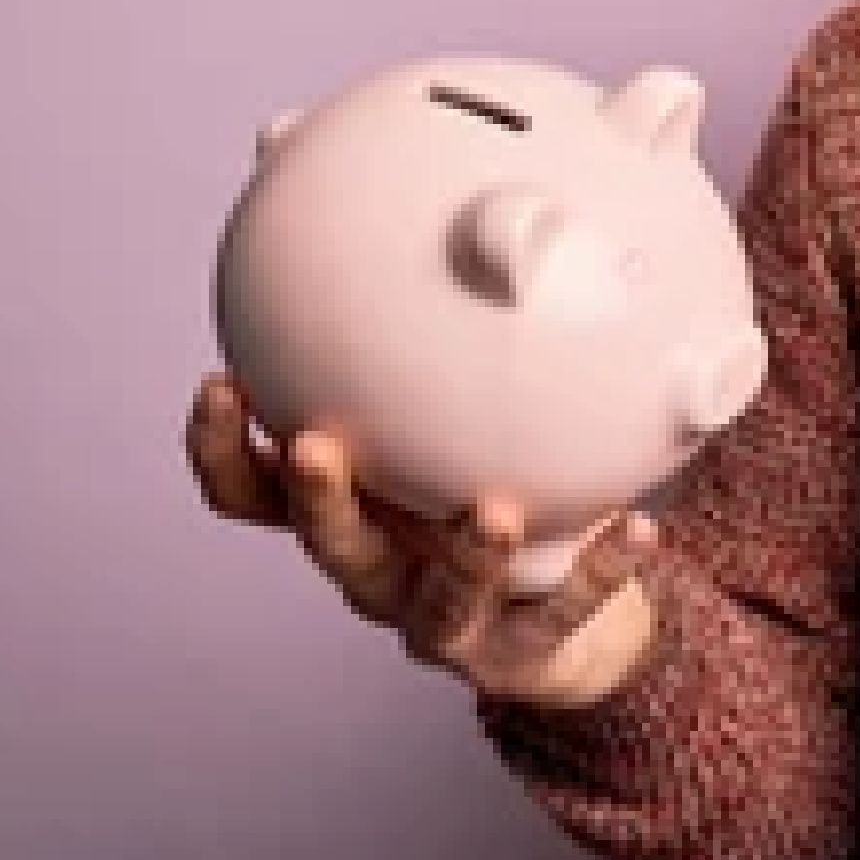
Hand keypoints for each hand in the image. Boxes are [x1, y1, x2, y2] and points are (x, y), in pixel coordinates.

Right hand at [184, 374, 660, 708]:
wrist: (566, 623)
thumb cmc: (487, 495)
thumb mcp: (447, 422)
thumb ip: (425, 338)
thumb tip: (425, 206)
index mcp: (354, 511)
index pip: (251, 493)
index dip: (221, 449)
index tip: (220, 383)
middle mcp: (383, 570)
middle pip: (330, 546)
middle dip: (317, 498)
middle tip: (316, 446)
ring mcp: (448, 620)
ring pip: (441, 601)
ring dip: (465, 556)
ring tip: (496, 514)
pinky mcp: (523, 653)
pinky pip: (565, 612)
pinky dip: (600, 572)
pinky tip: (638, 529)